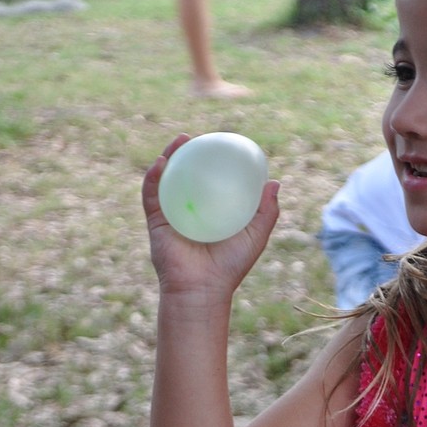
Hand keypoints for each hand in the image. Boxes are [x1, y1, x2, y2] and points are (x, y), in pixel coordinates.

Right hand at [143, 134, 279, 299]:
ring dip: (169, 156)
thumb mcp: (255, 236)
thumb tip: (274, 182)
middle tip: (194, 137)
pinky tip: (162, 162)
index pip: (208, 182)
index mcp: (209, 213)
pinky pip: (151, 195)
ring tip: (180, 140)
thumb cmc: (230, 267)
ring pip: (165, 180)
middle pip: (184, 176)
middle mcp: (188, 211)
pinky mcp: (157, 222)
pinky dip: (153, 177)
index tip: (217, 143)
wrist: (203, 289)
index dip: (210, 161)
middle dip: (186, 153)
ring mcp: (171, 215)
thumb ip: (266, 212)